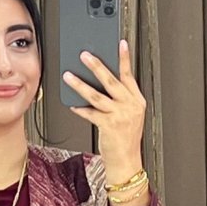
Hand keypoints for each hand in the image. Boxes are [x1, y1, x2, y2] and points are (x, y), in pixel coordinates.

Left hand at [63, 39, 145, 170]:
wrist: (126, 162)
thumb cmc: (125, 140)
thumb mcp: (130, 116)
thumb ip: (120, 99)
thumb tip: (101, 83)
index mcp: (137, 101)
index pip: (129, 75)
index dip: (124, 58)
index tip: (121, 43)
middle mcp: (130, 106)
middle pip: (111, 81)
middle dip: (97, 65)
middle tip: (84, 55)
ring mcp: (120, 116)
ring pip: (97, 95)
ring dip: (80, 84)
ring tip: (69, 76)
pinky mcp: (109, 126)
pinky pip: (90, 113)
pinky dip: (80, 109)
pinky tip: (72, 104)